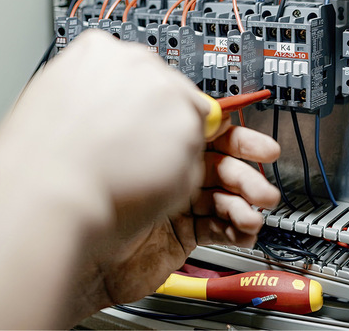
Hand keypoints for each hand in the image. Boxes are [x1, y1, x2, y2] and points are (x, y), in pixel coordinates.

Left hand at [81, 122, 280, 314]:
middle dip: (246, 172)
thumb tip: (210, 110)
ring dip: (246, 201)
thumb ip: (186, 121)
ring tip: (254, 209)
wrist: (84, 239)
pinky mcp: (177, 235)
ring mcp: (170, 203)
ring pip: (222, 196)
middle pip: (218, 164)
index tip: (261, 146)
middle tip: (264, 180)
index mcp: (156, 139)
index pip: (204, 131)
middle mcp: (163, 169)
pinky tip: (244, 227)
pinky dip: (236, 227)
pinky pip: (216, 228)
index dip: (236, 136)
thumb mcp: (155, 140)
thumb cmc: (103, 185)